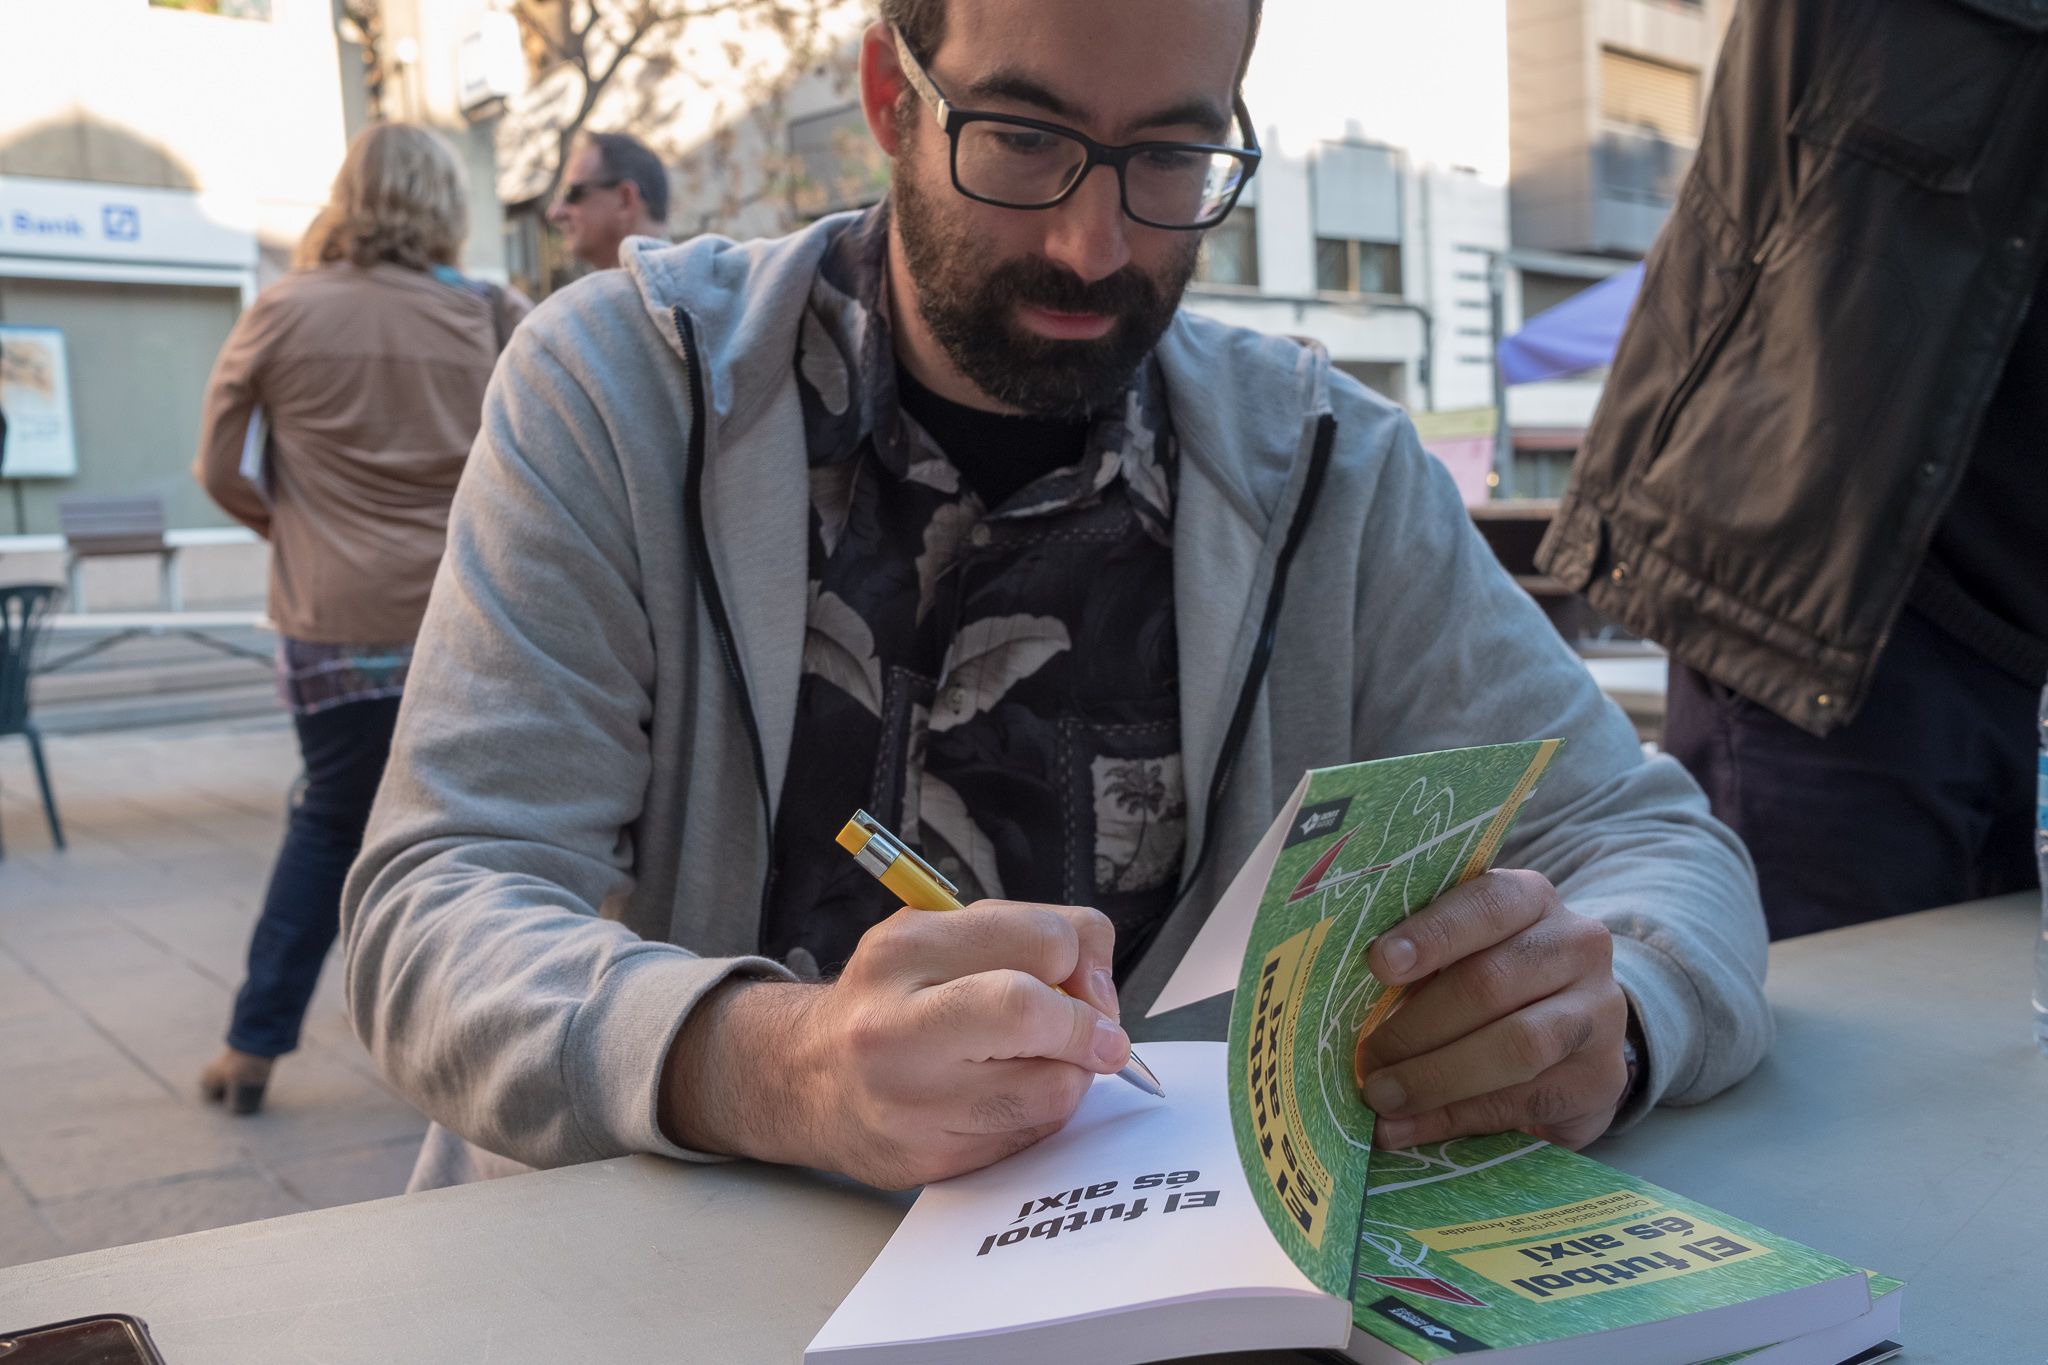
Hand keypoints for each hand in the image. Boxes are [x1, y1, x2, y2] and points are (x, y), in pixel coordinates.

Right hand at [661, 901, 1130, 1188]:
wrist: (806, 1078)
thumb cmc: (891, 1001)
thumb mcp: (940, 935)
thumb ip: (1024, 940)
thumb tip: (1100, 992)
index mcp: (906, 949)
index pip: (1047, 942)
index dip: (1087, 966)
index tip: (1085, 984)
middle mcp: (897, 1024)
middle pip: (1039, 1013)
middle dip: (1088, 1027)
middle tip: (1096, 1036)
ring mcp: (911, 1100)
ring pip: (1053, 1089)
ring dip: (1069, 1076)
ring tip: (1035, 1064)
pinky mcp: (929, 1159)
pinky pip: (1031, 1135)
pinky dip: (1040, 1115)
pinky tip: (1004, 1098)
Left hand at [1354, 869, 1628, 1150]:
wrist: (1577, 1031)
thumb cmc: (1494, 979)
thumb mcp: (1464, 953)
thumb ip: (1419, 965)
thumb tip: (1339, 1004)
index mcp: (1530, 898)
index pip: (1484, 904)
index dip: (1431, 934)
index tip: (1379, 964)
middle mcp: (1576, 944)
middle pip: (1489, 983)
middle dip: (1416, 1028)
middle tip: (1365, 1060)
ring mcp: (1598, 1011)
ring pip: (1514, 1046)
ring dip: (1436, 1078)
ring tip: (1382, 1098)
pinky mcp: (1602, 1076)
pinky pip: (1523, 1100)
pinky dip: (1456, 1117)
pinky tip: (1409, 1130)